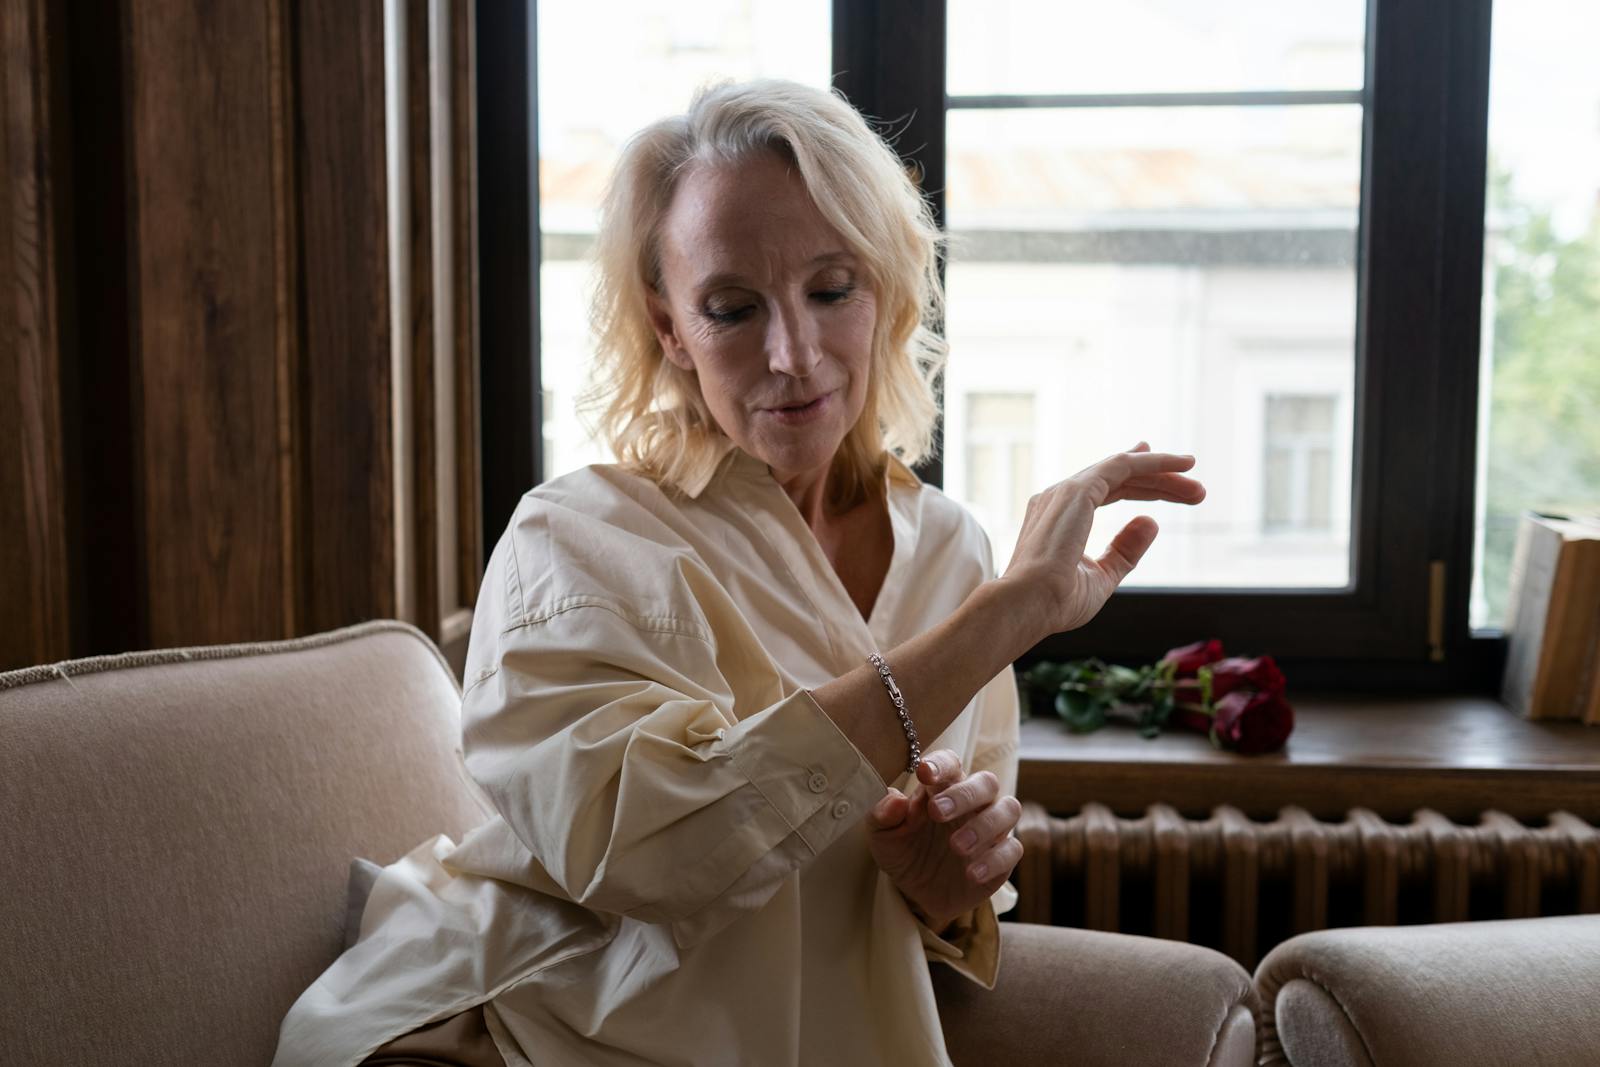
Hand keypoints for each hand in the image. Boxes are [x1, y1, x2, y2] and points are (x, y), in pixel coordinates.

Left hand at [864, 749, 1022, 933]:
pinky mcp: (1002, 858)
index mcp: (942, 788)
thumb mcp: (882, 836)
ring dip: (984, 825)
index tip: (924, 773)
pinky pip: (1012, 850)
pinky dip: (994, 860)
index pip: (950, 763)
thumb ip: (882, 816)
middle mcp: (972, 803)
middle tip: (937, 812)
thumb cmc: (903, 851)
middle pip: (986, 782)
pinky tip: (971, 873)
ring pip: (1008, 809)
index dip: (941, 764)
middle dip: (964, 794)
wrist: (918, 894)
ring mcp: (991, 829)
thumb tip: (894, 801)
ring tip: (956, 846)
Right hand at [998, 441, 1204, 636]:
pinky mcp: (1078, 490)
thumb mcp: (1101, 576)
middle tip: (1195, 491)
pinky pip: (1122, 467)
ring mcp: (1066, 491)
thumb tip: (1151, 523)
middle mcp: (1059, 497)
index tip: (1163, 478)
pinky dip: (1153, 464)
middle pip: (1118, 479)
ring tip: (1197, 488)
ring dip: (1163, 474)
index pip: (1104, 489)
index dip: (1137, 482)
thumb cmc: (1056, 600)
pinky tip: (1180, 467)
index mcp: (1059, 516)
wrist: (1029, 604)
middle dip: (1158, 482)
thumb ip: (1124, 550)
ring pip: (1123, 470)